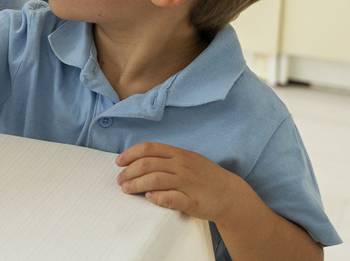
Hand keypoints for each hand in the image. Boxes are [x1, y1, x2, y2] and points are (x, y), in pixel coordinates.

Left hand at [116, 142, 250, 223]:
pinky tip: (148, 197)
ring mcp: (188, 182)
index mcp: (179, 154)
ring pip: (154, 179)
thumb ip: (166, 159)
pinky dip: (156, 197)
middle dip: (129, 172)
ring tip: (126, 189)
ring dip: (136, 184)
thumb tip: (137, 161)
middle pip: (147, 164)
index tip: (118, 162)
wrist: (230, 195)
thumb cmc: (204, 177)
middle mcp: (182, 165)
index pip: (148, 148)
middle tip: (120, 180)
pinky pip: (169, 197)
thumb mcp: (187, 160)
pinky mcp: (192, 200)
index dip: (130, 154)